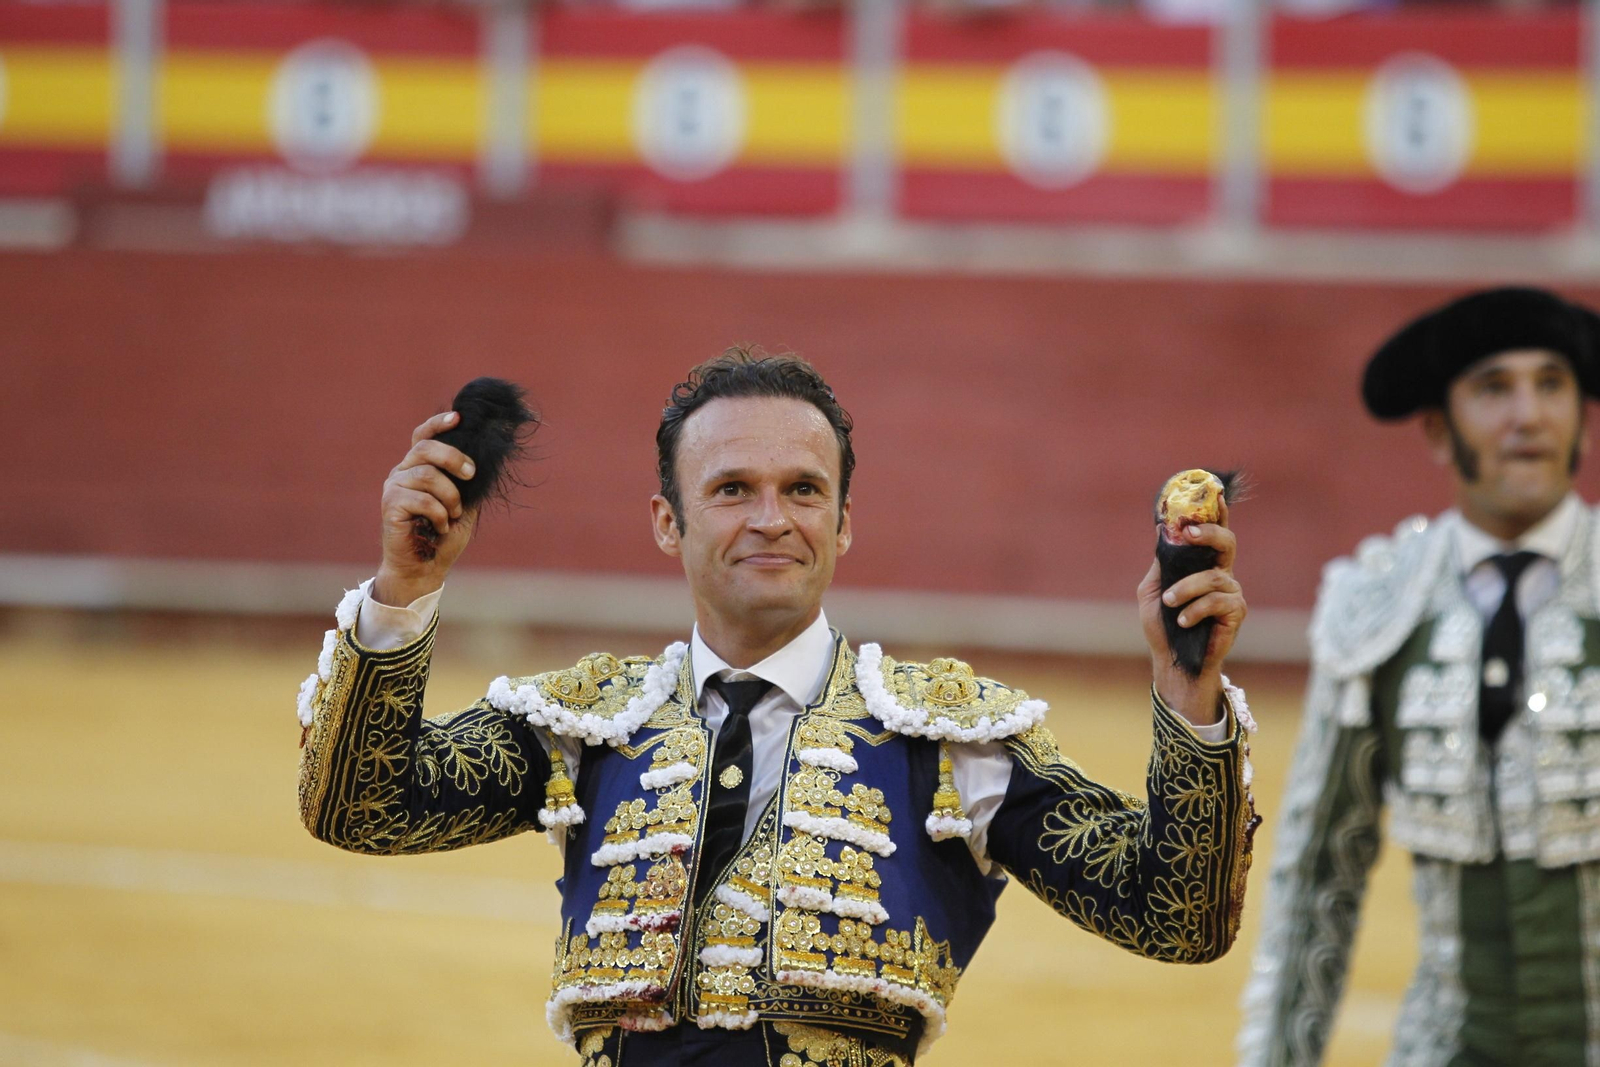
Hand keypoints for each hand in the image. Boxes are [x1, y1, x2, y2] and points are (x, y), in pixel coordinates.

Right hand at [373, 411, 476, 606]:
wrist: (424, 568)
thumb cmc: (444, 536)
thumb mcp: (464, 504)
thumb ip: (469, 482)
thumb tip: (492, 459)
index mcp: (419, 467)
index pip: (423, 436)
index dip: (438, 423)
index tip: (459, 417)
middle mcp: (403, 472)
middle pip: (426, 448)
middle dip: (454, 458)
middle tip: (470, 474)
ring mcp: (394, 487)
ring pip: (428, 475)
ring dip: (450, 497)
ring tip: (454, 514)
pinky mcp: (390, 505)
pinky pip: (422, 499)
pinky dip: (439, 514)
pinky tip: (441, 526)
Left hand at [1136, 498, 1246, 724]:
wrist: (1172, 660)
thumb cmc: (1162, 626)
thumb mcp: (1153, 589)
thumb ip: (1162, 562)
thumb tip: (1160, 528)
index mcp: (1202, 565)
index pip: (1213, 532)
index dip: (1216, 511)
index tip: (1213, 490)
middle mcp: (1221, 574)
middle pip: (1228, 542)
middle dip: (1210, 532)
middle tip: (1189, 532)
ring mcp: (1231, 593)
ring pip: (1214, 576)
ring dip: (1186, 588)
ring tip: (1170, 603)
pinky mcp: (1236, 612)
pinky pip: (1218, 600)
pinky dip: (1196, 608)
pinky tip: (1183, 619)